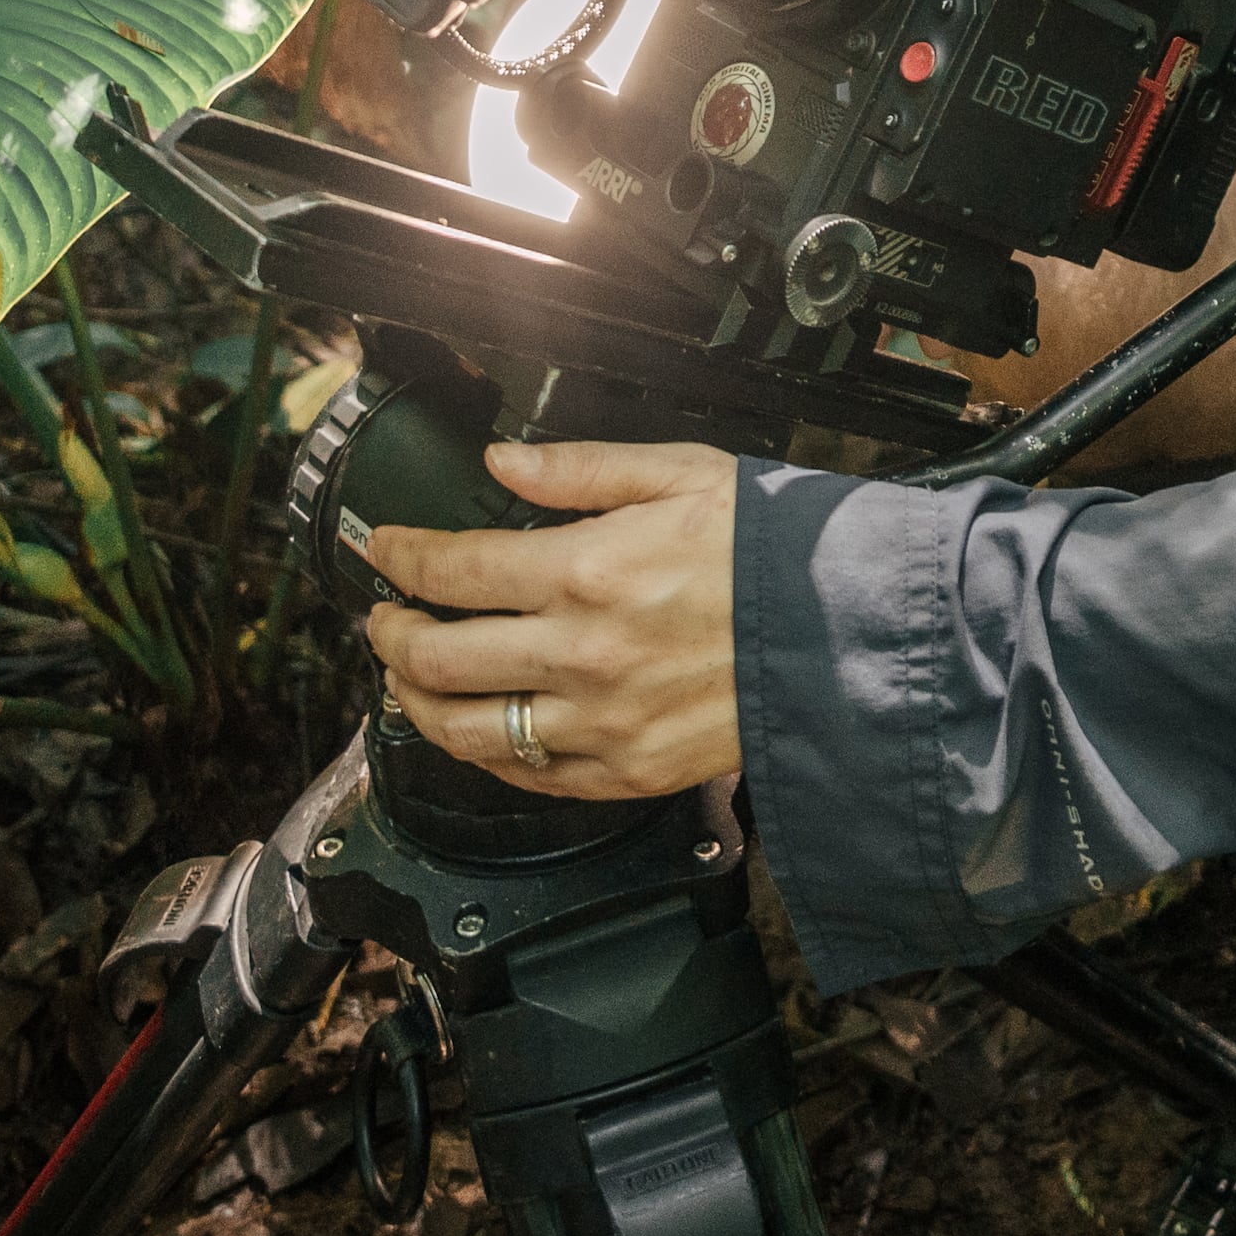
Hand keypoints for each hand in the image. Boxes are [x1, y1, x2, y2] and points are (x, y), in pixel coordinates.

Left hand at [355, 441, 746, 801]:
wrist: (852, 633)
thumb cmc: (779, 550)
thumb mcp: (685, 473)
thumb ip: (583, 468)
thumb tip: (505, 458)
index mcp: (588, 570)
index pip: (453, 569)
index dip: (400, 556)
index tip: (385, 548)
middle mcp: (582, 653)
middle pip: (437, 656)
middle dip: (390, 634)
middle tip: (383, 618)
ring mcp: (600, 722)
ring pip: (466, 728)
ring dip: (418, 702)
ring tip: (408, 679)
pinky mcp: (628, 773)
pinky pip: (529, 777)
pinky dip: (485, 755)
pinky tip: (478, 732)